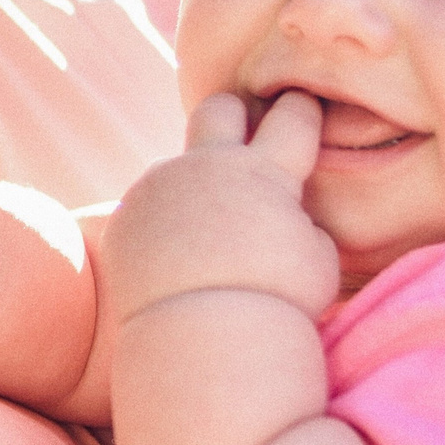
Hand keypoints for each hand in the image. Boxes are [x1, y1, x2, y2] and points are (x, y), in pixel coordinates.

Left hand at [105, 90, 340, 324]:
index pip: (293, 115)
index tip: (303, 108)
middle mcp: (208, 166)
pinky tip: (171, 264)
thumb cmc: (275, 303)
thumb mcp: (318, 261)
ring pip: (178, 171)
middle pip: (218, 108)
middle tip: (242, 145)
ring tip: (204, 241)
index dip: (302, 108)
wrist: (203, 337)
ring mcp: (160, 187)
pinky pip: (148, 210)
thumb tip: (288, 217)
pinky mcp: (126, 216)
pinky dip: (161, 227)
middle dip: (233, 115)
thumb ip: (304, 225)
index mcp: (264, 172)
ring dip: (193, 193)